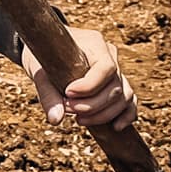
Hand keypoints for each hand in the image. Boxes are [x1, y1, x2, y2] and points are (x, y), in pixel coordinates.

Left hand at [22, 28, 136, 130]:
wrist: (46, 50)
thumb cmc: (43, 57)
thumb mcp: (40, 72)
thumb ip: (48, 95)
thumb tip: (56, 120)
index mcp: (95, 44)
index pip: (106, 68)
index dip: (90, 86)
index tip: (68, 94)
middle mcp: (111, 55)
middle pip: (115, 87)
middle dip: (92, 105)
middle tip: (68, 109)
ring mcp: (117, 70)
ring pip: (124, 96)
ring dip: (104, 114)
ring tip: (79, 120)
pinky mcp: (118, 84)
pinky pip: (130, 101)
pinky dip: (125, 115)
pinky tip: (115, 127)